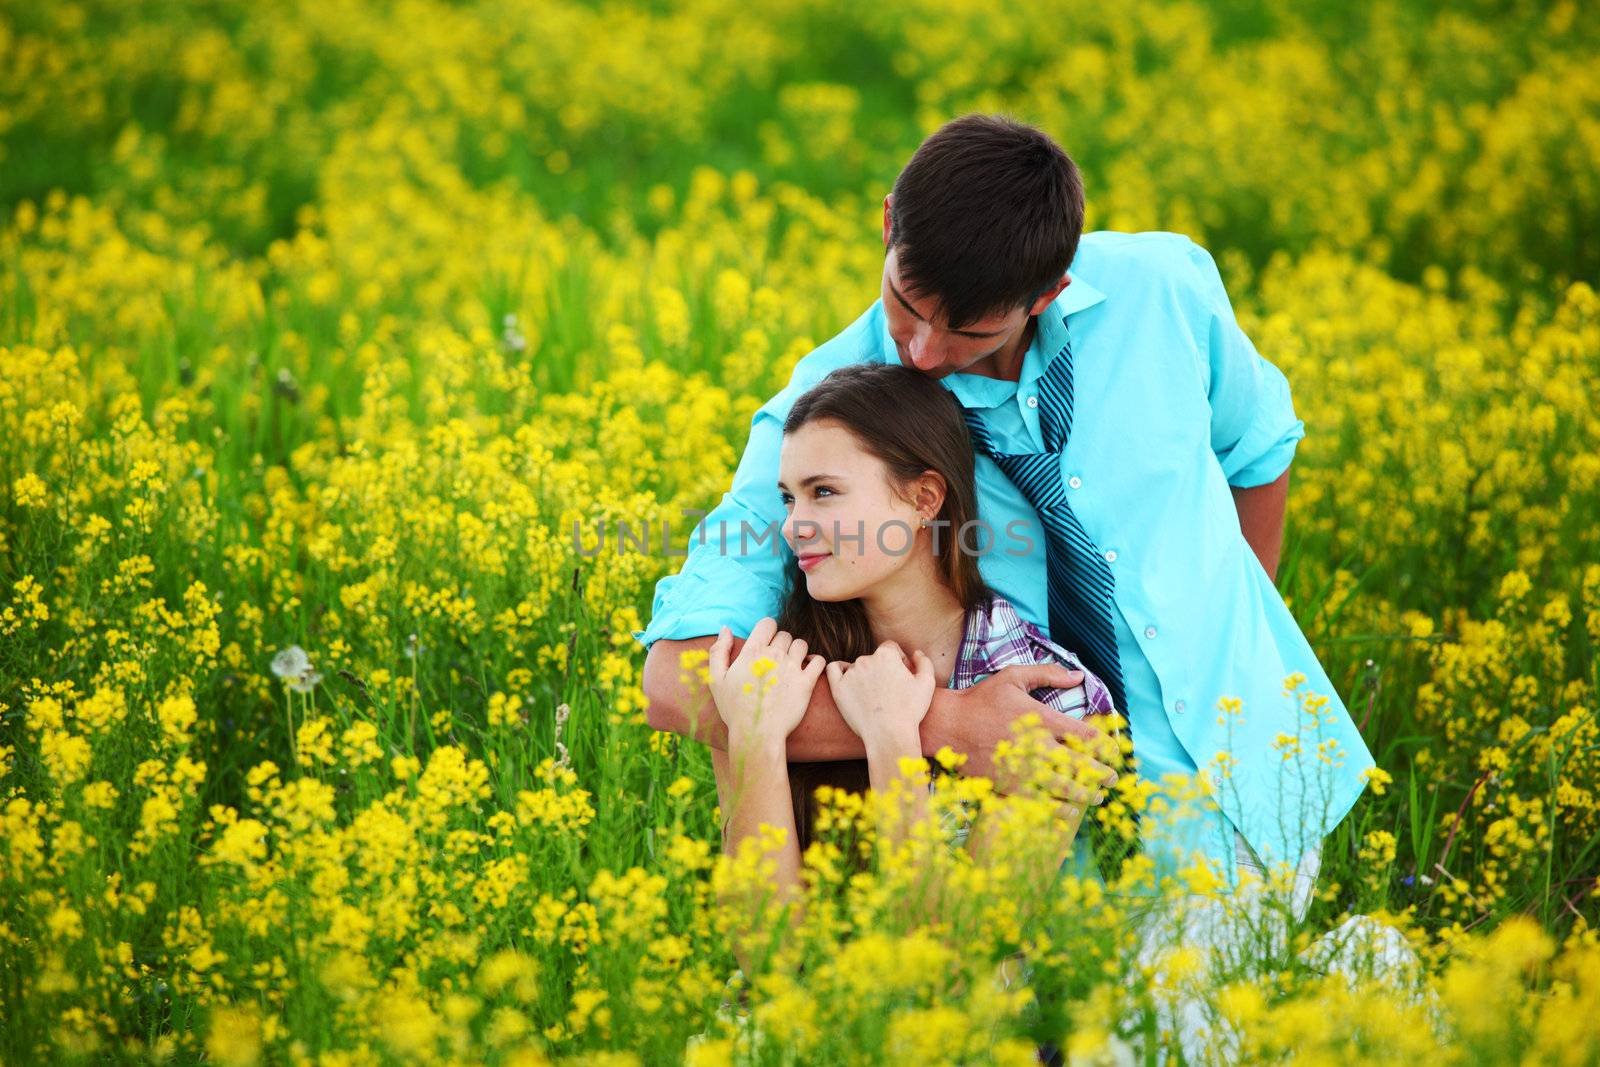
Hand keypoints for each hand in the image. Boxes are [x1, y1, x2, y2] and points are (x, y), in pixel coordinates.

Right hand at [707, 617, 824, 750]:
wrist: (756, 733)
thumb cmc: (734, 709)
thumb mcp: (716, 680)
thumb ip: (719, 651)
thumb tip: (726, 629)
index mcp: (753, 652)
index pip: (768, 623)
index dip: (767, 630)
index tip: (765, 642)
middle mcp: (774, 655)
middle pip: (785, 635)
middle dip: (781, 643)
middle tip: (776, 660)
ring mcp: (792, 668)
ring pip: (801, 644)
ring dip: (797, 651)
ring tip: (791, 665)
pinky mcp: (806, 683)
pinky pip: (819, 661)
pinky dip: (815, 662)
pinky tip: (808, 670)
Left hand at [825, 640, 934, 755]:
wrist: (889, 735)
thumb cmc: (910, 710)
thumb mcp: (927, 684)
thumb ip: (924, 662)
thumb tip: (916, 653)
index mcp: (886, 655)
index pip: (891, 649)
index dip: (899, 661)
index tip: (903, 676)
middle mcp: (866, 660)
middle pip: (874, 658)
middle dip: (882, 670)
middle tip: (890, 691)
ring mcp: (850, 674)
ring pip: (857, 667)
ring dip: (865, 676)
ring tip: (874, 697)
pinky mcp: (838, 689)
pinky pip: (833, 670)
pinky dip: (840, 670)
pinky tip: (847, 679)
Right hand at [947, 664, 1120, 806]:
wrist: (947, 725)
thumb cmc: (981, 699)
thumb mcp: (1012, 677)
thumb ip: (1046, 674)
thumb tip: (1079, 675)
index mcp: (1040, 719)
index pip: (1085, 735)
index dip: (1106, 746)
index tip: (1115, 751)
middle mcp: (1035, 746)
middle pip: (1080, 765)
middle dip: (1102, 774)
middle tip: (1113, 779)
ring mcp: (1023, 768)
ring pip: (1064, 787)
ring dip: (1086, 793)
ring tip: (1098, 796)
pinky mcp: (1009, 784)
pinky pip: (1040, 800)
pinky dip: (1059, 807)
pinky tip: (1071, 808)